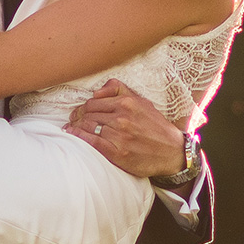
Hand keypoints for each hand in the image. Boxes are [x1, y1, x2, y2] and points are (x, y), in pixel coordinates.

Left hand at [65, 80, 187, 177]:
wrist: (172, 152)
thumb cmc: (155, 126)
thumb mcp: (142, 102)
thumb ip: (119, 90)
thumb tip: (96, 91)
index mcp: (127, 103)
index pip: (93, 102)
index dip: (83, 108)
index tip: (78, 113)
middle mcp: (122, 117)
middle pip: (88, 114)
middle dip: (78, 117)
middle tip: (73, 121)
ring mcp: (119, 135)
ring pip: (88, 126)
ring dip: (76, 127)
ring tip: (72, 128)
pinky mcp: (118, 152)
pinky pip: (91, 141)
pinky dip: (79, 137)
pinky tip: (72, 134)